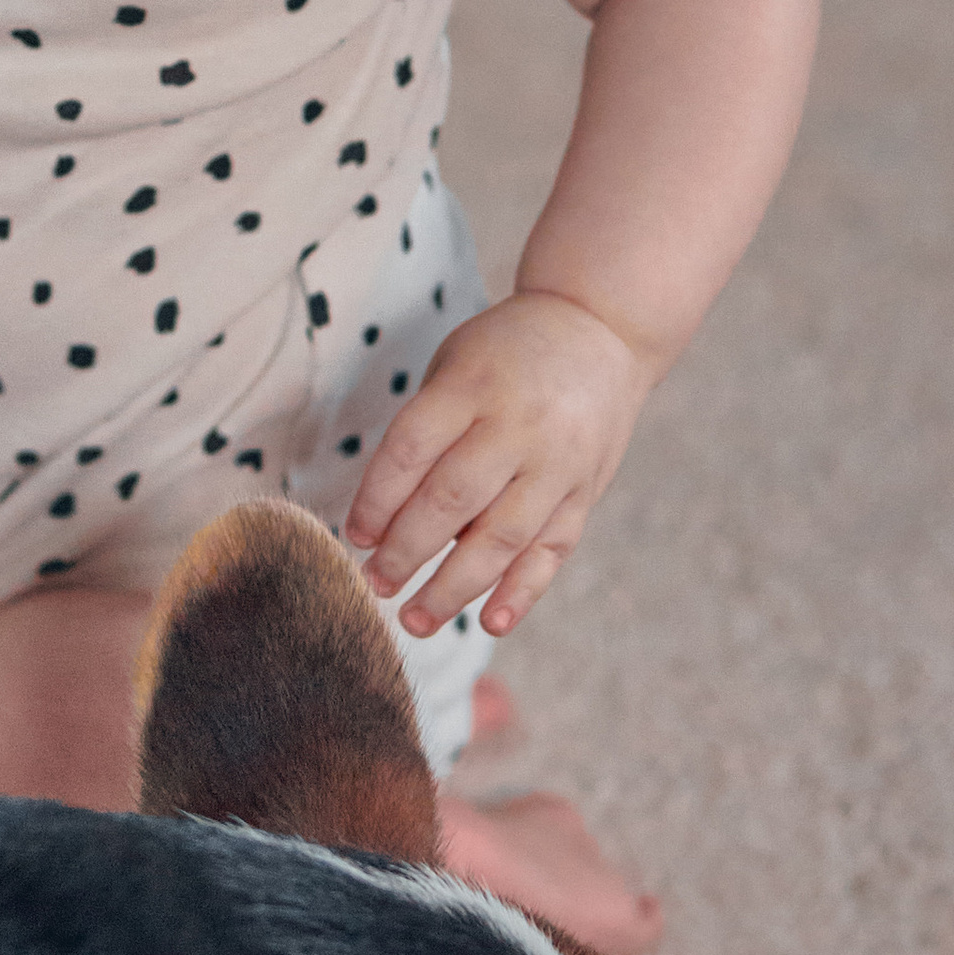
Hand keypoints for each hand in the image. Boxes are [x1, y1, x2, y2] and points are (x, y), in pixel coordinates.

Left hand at [343, 290, 654, 642]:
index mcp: (472, 385)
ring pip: (502, 537)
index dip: (376, 499)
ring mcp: (558, 462)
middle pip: (452, 499)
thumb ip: (424, 433)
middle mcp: (518, 425)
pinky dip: (522, 592)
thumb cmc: (504, 355)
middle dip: (406, 551)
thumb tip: (388, 524)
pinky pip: (553, 550)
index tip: (354, 536)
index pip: (412, 449)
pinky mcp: (585, 491)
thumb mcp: (454, 366)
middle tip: (375, 586)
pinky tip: (492, 623)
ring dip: (454, 588)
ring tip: (415, 619)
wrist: (598, 330)